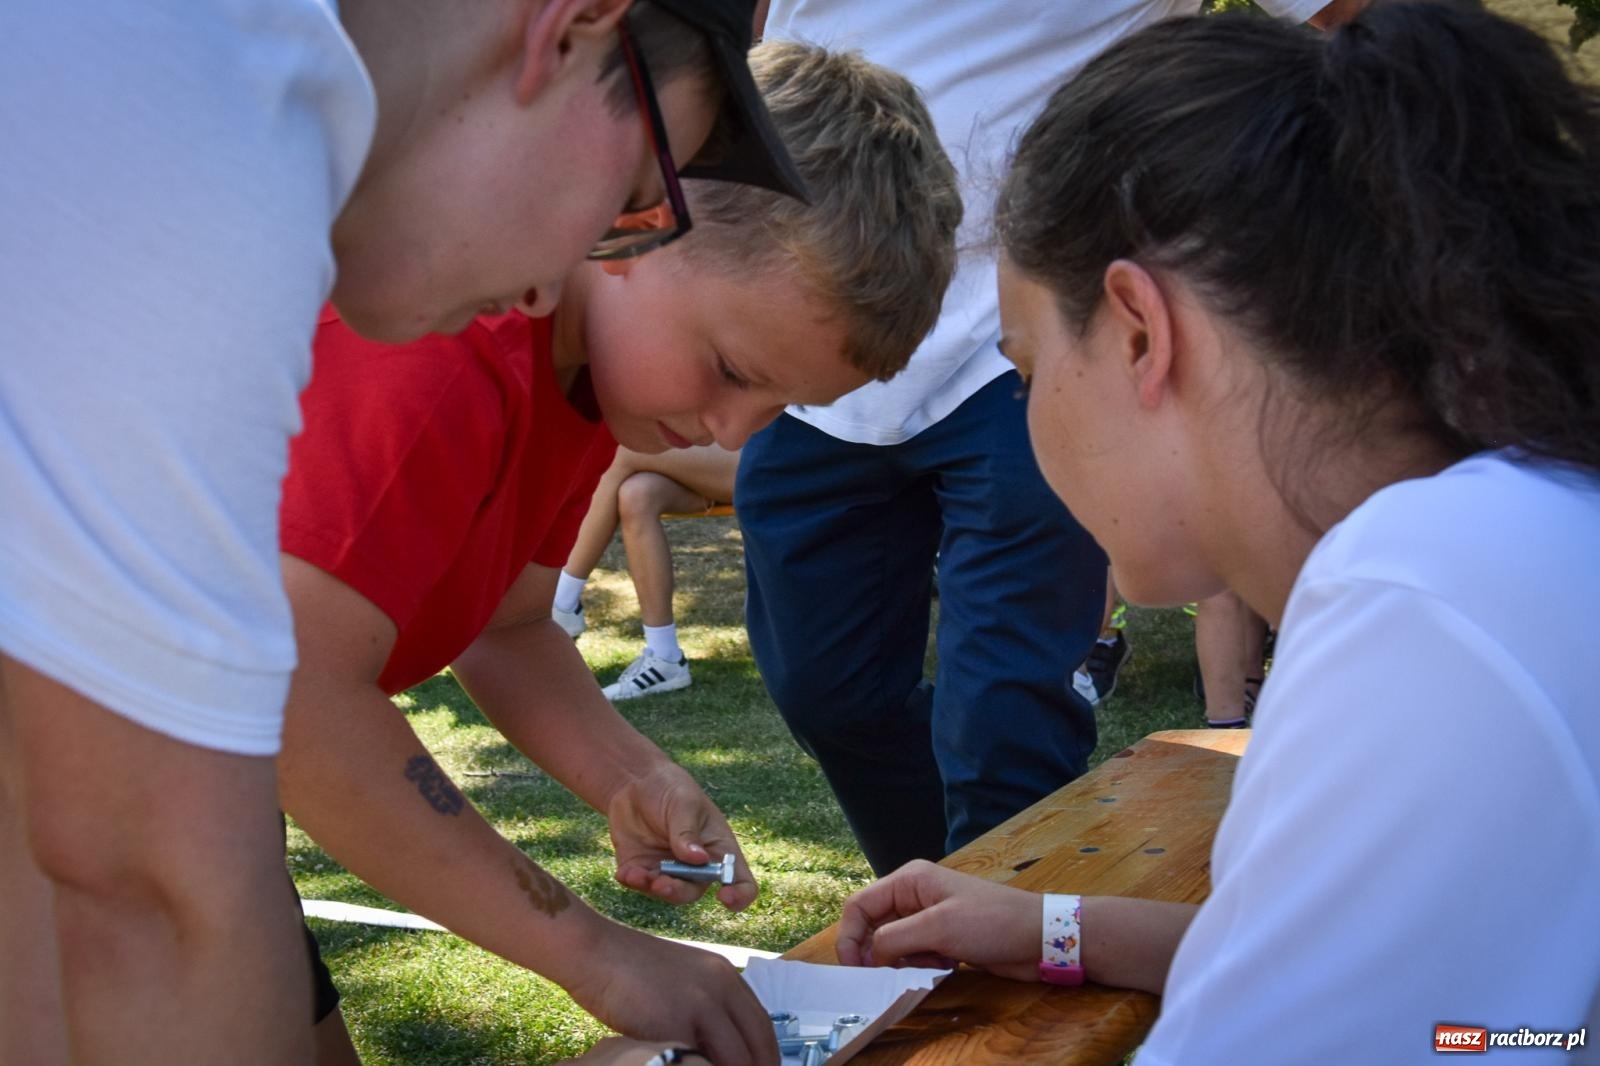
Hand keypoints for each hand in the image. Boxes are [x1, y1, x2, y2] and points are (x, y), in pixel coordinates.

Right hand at [564, 924, 777, 1065]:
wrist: (595, 952)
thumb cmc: (630, 971)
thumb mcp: (682, 981)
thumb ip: (706, 1008)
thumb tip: (720, 1046)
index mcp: (725, 975)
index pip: (762, 1026)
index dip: (766, 1057)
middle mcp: (721, 986)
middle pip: (757, 1044)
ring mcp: (700, 1004)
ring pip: (735, 1058)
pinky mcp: (675, 1023)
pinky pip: (699, 1063)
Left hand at [606, 762, 756, 910]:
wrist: (636, 783)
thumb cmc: (671, 789)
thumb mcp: (684, 804)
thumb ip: (688, 832)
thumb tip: (699, 859)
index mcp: (718, 850)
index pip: (740, 881)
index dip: (739, 895)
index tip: (725, 896)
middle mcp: (696, 867)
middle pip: (694, 892)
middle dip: (678, 891)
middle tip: (663, 884)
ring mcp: (668, 871)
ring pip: (665, 892)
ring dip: (652, 888)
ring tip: (638, 875)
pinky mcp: (642, 870)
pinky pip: (638, 884)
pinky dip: (632, 882)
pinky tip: (625, 873)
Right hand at [836, 860, 1041, 980]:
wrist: (1040, 937)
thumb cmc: (991, 922)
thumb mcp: (938, 928)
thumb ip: (895, 939)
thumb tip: (869, 956)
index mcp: (909, 880)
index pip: (859, 905)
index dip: (849, 936)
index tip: (854, 969)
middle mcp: (914, 895)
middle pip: (873, 925)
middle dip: (875, 952)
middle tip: (885, 976)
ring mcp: (929, 917)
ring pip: (893, 943)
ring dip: (901, 961)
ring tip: (926, 967)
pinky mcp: (942, 938)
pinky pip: (914, 954)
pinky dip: (919, 965)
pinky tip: (942, 968)